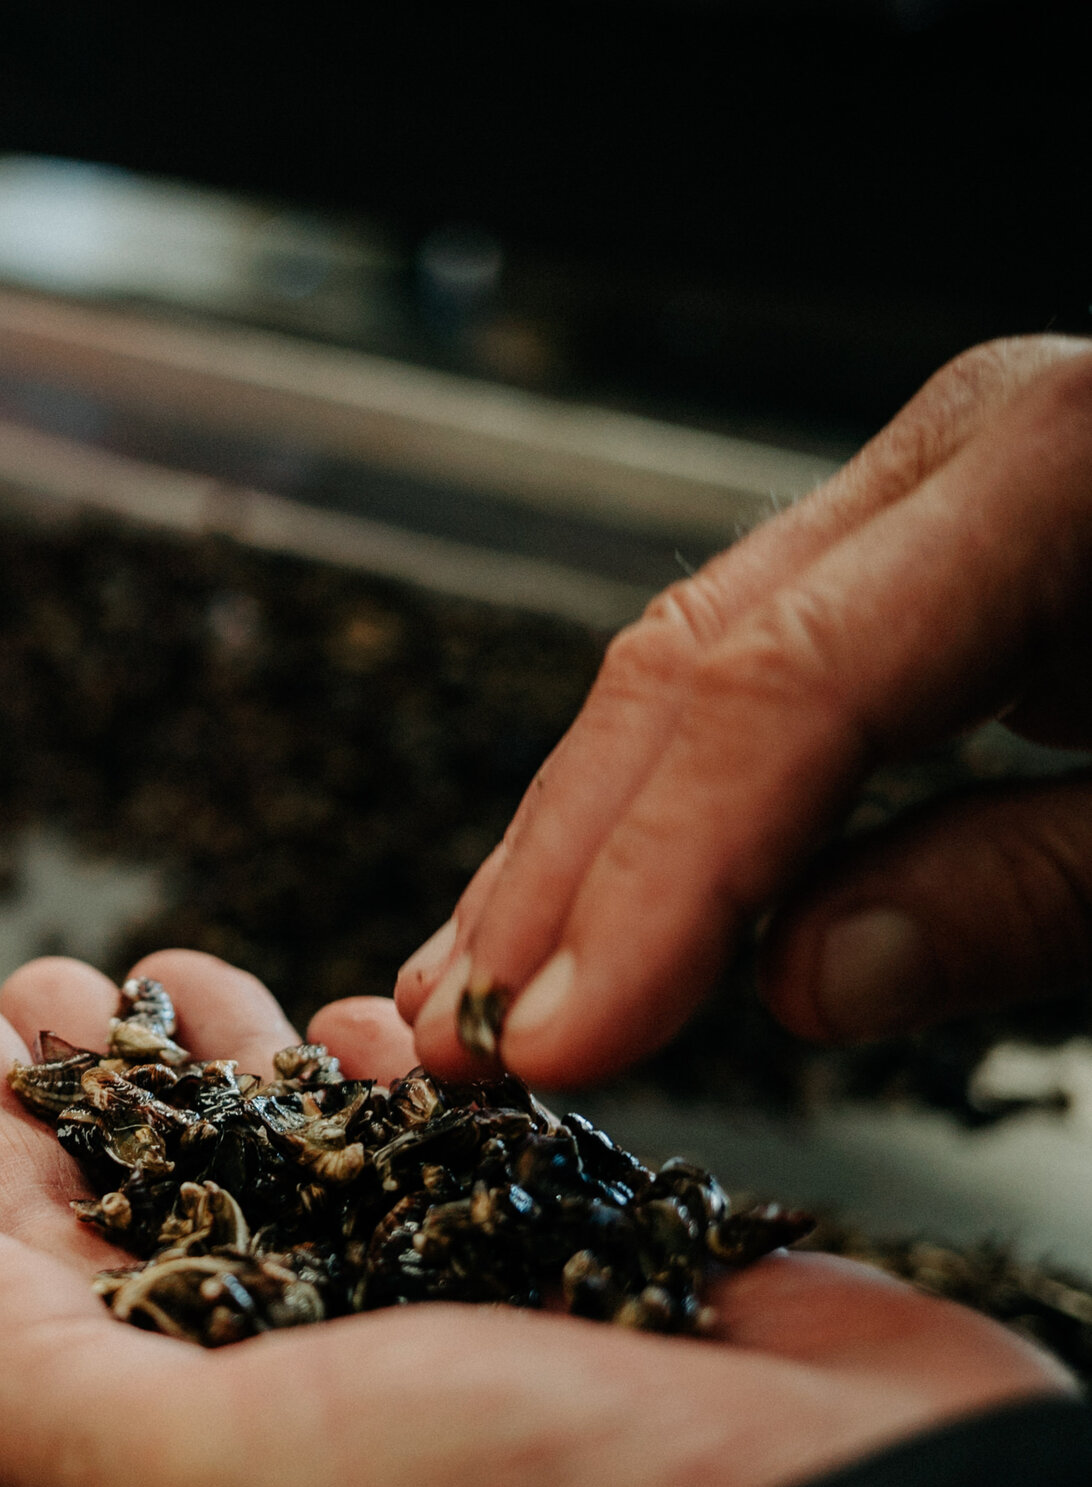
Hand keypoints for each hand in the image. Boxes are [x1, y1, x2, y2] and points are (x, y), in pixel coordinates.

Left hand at [0, 951, 1072, 1486]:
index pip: (35, 1270)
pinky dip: (393, 1075)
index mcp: (208, 1445)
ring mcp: (440, 1314)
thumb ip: (47, 1393)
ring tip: (180, 968)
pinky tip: (361, 1020)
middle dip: (97, 1083)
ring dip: (229, 1062)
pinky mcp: (567, 1255)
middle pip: (156, 1201)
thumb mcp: (234, 1483)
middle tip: (47, 977)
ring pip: (295, 1161)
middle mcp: (313, 1383)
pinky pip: (445, 1143)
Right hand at [393, 336, 1091, 1085]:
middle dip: (561, 871)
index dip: (647, 882)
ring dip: (572, 848)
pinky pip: (747, 678)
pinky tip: (584, 906)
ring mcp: (939, 486)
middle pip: (688, 667)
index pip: (781, 692)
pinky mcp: (932, 551)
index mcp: (1069, 464)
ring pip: (684, 670)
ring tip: (472, 991)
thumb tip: (792, 981)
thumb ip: (1029, 894)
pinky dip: (659, 811)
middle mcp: (969, 446)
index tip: (560, 1037)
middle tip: (455, 1039)